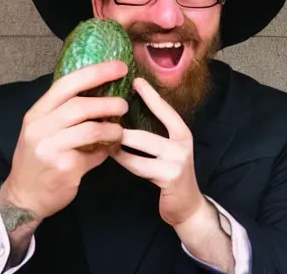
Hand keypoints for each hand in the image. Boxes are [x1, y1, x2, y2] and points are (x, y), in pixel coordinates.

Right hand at [1, 60, 128, 221]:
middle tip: (123, 105)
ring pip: (91, 130)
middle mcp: (40, 127)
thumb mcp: (42, 128)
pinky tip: (109, 150)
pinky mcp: (64, 168)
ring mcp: (51, 148)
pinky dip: (105, 151)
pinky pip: (93, 154)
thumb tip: (101, 95)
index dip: (96, 72)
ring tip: (119, 131)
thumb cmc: (37, 157)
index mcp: (37, 112)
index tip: (119, 67)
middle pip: (80, 106)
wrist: (23, 196)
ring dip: (112, 129)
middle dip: (108, 103)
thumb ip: (64, 112)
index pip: (67, 83)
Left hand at [110, 77, 204, 226]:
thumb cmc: (170, 171)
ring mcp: (176, 161)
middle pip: (145, 131)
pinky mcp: (168, 177)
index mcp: (182, 132)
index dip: (150, 95)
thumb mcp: (168, 148)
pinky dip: (122, 159)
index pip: (164, 109)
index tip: (135, 80)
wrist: (187, 206)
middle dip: (121, 127)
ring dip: (117, 143)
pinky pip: (137, 165)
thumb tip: (128, 109)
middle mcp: (182, 143)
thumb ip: (155, 131)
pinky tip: (110, 153)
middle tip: (101, 118)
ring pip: (138, 148)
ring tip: (100, 135)